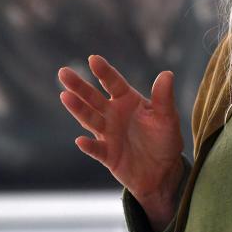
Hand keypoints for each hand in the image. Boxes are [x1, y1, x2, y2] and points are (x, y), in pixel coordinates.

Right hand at [58, 55, 182, 230]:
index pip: (113, 83)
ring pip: (90, 119)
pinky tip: (80, 140)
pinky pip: (96, 149)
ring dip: (78, 109)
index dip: (104, 71)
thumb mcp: (167, 117)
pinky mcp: (108, 155)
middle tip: (63, 72)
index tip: (93, 59)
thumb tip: (167, 74)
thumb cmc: (165, 139)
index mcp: (128, 100)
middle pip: (93, 98)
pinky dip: (89, 146)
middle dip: (79, 86)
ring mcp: (108, 134)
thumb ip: (164, 97)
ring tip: (65, 96)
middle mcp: (114, 114)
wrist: (163, 172)